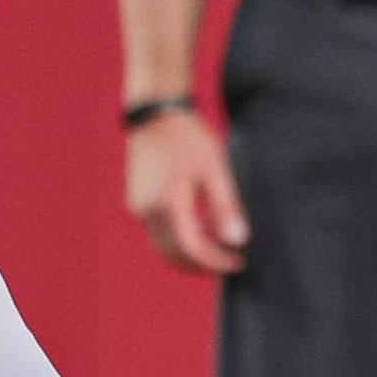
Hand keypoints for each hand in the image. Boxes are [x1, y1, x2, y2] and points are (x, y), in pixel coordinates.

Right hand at [124, 108, 247, 274]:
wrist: (155, 112)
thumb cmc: (188, 136)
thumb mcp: (215, 168)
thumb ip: (225, 206)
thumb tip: (238, 240)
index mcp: (166, 201)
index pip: (192, 248)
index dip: (217, 261)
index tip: (239, 262)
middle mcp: (146, 210)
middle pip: (174, 254)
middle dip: (204, 263)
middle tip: (231, 260)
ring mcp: (138, 207)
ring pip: (165, 245)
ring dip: (192, 252)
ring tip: (220, 244)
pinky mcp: (138, 202)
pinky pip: (160, 231)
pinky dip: (181, 236)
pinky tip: (203, 225)